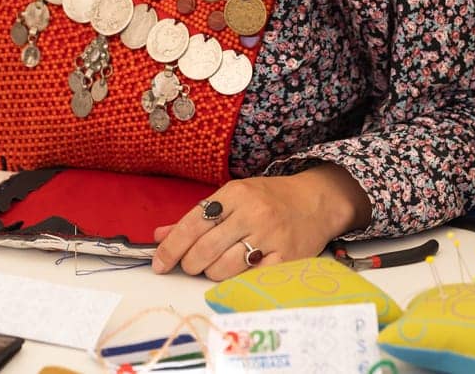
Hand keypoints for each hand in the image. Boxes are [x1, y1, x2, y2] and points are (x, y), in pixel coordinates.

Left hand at [151, 164, 369, 280]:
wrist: (316, 201)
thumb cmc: (270, 199)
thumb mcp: (233, 197)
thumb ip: (197, 217)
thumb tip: (160, 235)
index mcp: (235, 194)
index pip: (192, 224)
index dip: (171, 247)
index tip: (159, 263)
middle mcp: (252, 213)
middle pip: (205, 248)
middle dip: (188, 263)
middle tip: (188, 265)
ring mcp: (270, 236)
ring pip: (223, 267)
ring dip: (210, 273)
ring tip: (213, 267)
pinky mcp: (285, 258)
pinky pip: (249, 278)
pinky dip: (234, 279)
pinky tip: (234, 272)